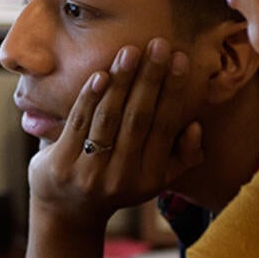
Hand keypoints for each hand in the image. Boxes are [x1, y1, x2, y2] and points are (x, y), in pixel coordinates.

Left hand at [28, 37, 204, 240]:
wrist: (67, 213)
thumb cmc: (116, 184)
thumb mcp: (155, 179)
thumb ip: (181, 156)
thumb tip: (196, 126)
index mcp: (150, 178)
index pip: (165, 126)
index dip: (174, 91)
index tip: (180, 59)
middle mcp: (122, 176)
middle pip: (139, 118)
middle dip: (150, 79)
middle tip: (159, 44)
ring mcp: (90, 172)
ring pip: (110, 118)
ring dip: (122, 82)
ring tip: (131, 51)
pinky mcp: (62, 165)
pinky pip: (79, 123)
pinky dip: (90, 97)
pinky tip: (101, 74)